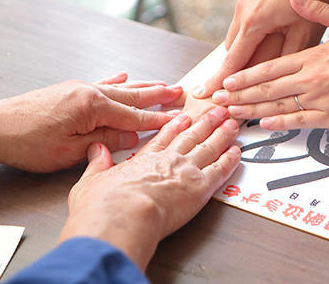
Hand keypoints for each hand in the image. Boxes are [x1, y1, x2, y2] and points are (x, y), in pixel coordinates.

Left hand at [0, 75, 183, 172]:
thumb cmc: (28, 142)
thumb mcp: (70, 150)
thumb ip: (105, 140)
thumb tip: (133, 136)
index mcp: (92, 105)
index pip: (133, 115)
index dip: (157, 119)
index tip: (178, 117)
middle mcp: (89, 91)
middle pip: (131, 96)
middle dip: (158, 95)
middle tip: (180, 92)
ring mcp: (79, 88)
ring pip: (119, 88)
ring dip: (143, 87)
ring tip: (163, 84)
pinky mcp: (69, 90)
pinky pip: (100, 83)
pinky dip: (116, 81)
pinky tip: (124, 75)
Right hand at [59, 107, 240, 269]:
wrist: (123, 216)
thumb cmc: (105, 205)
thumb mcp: (91, 180)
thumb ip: (97, 163)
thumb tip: (96, 149)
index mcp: (145, 158)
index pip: (165, 137)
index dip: (176, 126)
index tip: (185, 117)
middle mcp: (168, 160)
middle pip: (191, 137)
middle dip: (205, 123)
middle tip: (216, 112)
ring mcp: (186, 171)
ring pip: (209, 147)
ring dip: (222, 134)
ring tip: (231, 124)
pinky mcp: (200, 187)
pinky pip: (220, 170)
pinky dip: (230, 160)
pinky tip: (237, 152)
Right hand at [195, 0, 328, 98]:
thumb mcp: (305, 31)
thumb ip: (286, 57)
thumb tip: (273, 79)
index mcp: (253, 22)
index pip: (233, 61)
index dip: (221, 82)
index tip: (206, 94)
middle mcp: (243, 11)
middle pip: (232, 51)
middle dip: (232, 72)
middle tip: (232, 92)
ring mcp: (246, 2)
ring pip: (238, 38)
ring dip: (242, 55)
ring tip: (251, 74)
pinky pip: (244, 26)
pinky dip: (248, 41)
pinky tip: (263, 48)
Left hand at [212, 0, 328, 128]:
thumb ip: (318, 11)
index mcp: (312, 56)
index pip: (270, 68)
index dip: (246, 76)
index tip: (228, 81)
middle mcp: (311, 80)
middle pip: (267, 90)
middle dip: (240, 96)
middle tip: (219, 102)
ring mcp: (321, 100)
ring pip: (279, 108)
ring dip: (253, 111)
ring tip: (233, 114)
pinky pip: (301, 122)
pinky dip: (281, 123)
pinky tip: (265, 124)